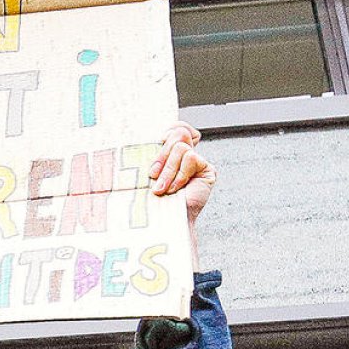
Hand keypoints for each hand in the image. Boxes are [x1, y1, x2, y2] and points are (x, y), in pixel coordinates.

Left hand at [150, 122, 215, 266]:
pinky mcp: (207, 170)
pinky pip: (190, 158)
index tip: (157, 144)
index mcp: (170, 151)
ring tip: (162, 188)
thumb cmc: (151, 200)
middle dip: (161, 156)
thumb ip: (149, 151)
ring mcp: (197, 161)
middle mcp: (185, 154)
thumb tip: (141, 134)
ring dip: (168, 171)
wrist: (164, 222)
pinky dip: (179, 175)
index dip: (168, 129)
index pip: (175, 125)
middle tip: (152, 175)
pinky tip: (175, 189)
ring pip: (180, 147)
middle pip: (176, 133)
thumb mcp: (145, 171)